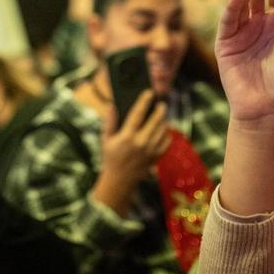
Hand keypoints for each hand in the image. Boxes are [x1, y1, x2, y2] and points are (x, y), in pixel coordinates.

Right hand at [92, 91, 169, 216]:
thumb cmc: (110, 157)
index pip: (138, 113)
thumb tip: (111, 105)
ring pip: (163, 130)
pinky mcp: (156, 157)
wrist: (120, 181)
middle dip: (160, 109)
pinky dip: (166, 133)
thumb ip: (109, 122)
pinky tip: (162, 130)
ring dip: (163, 120)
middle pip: (155, 120)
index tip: (149, 92)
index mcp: (127, 136)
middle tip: (161, 104)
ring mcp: (150, 150)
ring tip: (161, 115)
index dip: (144, 101)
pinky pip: (167, 141)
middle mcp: (141, 142)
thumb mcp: (106, 139)